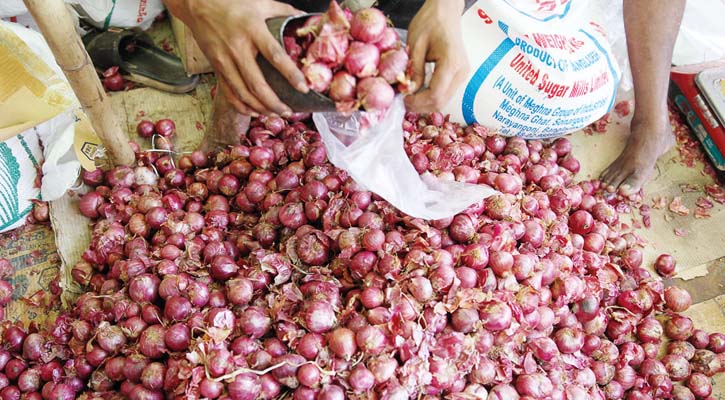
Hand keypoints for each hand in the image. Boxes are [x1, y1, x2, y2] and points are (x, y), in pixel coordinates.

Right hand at [166, 0, 308, 115]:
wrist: (197, 4)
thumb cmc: (231, 3)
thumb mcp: (260, 3)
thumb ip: (283, 10)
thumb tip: (304, 17)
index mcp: (253, 31)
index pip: (275, 56)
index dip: (290, 74)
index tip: (303, 88)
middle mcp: (238, 48)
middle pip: (257, 84)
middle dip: (274, 102)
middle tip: (289, 112)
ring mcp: (225, 60)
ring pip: (243, 92)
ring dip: (260, 108)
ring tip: (275, 114)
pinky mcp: (216, 68)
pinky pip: (229, 92)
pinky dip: (241, 106)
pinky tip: (254, 112)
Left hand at [404, 0, 468, 112]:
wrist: (445, 12)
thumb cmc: (430, 23)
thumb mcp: (415, 44)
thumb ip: (414, 70)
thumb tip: (409, 91)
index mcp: (451, 63)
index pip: (435, 94)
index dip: (418, 102)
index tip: (404, 100)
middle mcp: (461, 72)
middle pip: (441, 102)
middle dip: (421, 106)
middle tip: (405, 102)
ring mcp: (463, 74)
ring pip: (444, 100)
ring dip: (426, 103)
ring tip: (410, 96)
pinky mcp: (460, 75)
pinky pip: (446, 92)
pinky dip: (432, 96)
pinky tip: (420, 91)